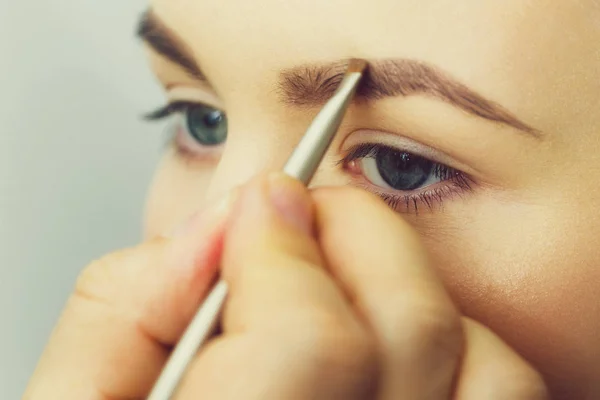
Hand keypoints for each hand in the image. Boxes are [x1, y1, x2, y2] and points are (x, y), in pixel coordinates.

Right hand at [24, 174, 548, 398]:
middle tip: (304, 215)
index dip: (283, 249)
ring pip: (478, 361)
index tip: (260, 204)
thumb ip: (125, 308)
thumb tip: (220, 226)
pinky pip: (498, 396)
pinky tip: (386, 345)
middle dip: (354, 233)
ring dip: (407, 291)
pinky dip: (457, 348)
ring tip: (342, 278)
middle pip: (410, 327)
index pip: (310, 342)